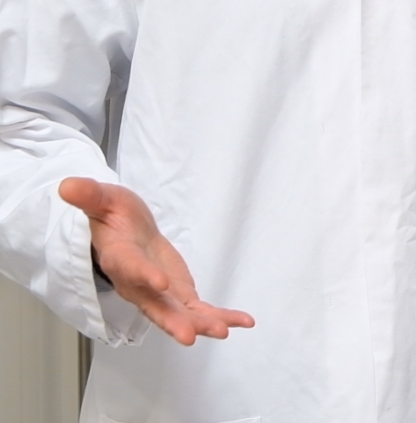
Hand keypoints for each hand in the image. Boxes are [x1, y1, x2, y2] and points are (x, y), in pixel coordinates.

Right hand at [58, 177, 254, 345]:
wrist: (124, 232)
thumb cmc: (112, 216)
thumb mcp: (102, 199)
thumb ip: (89, 195)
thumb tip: (67, 186)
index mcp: (119, 258)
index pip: (130, 268)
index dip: (144, 275)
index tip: (160, 282)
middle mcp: (137, 283)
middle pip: (154, 306)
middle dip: (173, 321)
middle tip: (190, 335)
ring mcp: (158, 293)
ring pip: (178, 313)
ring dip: (201, 323)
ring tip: (224, 330)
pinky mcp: (177, 294)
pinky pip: (198, 310)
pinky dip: (220, 316)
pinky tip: (243, 322)